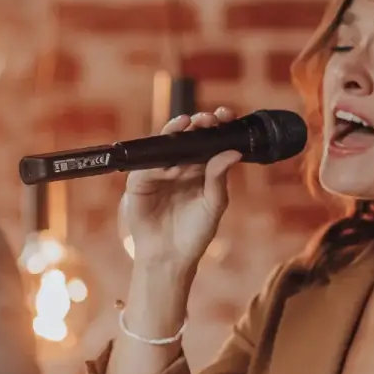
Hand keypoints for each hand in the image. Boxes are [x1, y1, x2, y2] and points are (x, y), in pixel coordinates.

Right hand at [119, 108, 245, 275]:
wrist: (170, 257)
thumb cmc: (195, 233)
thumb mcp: (214, 204)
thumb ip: (219, 178)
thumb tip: (233, 151)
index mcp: (199, 168)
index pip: (207, 140)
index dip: (215, 126)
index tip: (225, 116)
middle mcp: (178, 166)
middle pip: (186, 137)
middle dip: (197, 124)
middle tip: (208, 118)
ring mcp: (158, 173)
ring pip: (164, 145)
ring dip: (176, 133)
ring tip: (188, 125)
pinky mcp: (139, 183)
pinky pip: (146, 167)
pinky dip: (158, 161)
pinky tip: (171, 161)